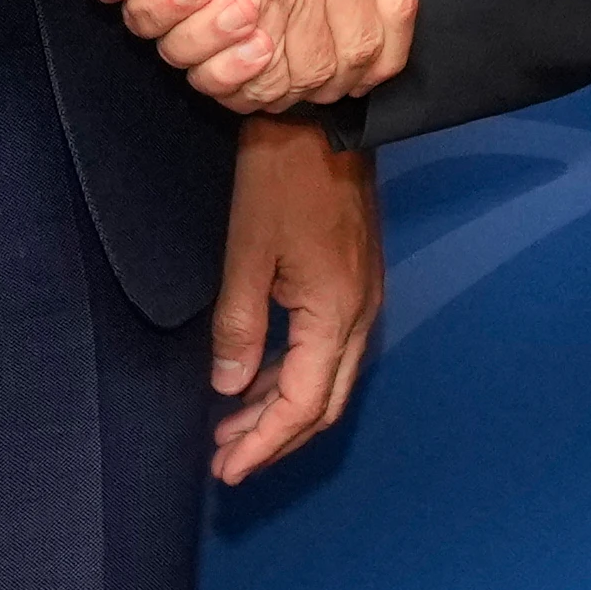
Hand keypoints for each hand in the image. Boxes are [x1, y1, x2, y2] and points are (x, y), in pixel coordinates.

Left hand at [207, 116, 381, 482]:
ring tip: (233, 426)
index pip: (303, 406)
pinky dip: (296, 374)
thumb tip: (229, 388)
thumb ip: (239, 327)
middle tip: (226, 460)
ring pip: (330, 379)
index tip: (226, 471)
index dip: (264, 445)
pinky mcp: (356, 280)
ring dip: (284, 408)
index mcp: (335, 314)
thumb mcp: (246, 252)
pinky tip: (261, 376)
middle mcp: (361, 314)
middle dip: (275, 438)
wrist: (322, 118)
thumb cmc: (281, 177)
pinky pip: (331, 350)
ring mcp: (364, 297)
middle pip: (324, 404)